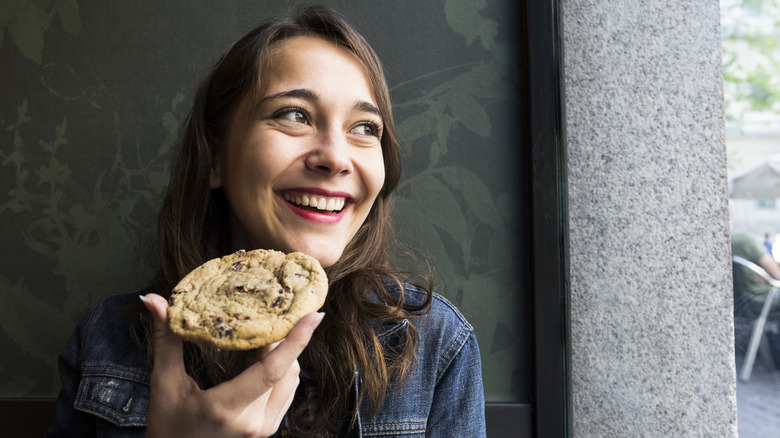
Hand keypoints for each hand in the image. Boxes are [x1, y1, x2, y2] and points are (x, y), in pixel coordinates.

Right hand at [140, 293, 323, 437]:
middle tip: (274, 311)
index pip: (272, 370)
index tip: (314, 316)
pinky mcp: (268, 430)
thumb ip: (165, 339)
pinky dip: (281, 370)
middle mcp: (254, 422)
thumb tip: (152, 298)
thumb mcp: (164, 382)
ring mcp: (264, 429)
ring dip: (283, 355)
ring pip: (291, 380)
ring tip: (265, 333)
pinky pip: (287, 392)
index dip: (296, 341)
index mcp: (227, 408)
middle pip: (284, 369)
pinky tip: (265, 355)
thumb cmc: (166, 425)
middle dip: (282, 339)